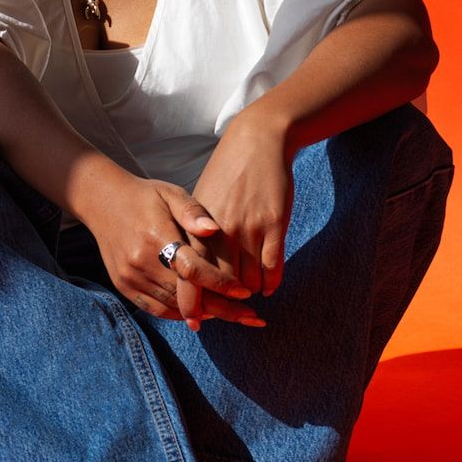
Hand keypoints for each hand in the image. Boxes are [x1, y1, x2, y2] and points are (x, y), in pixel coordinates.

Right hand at [83, 174, 266, 330]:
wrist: (102, 202)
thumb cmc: (145, 196)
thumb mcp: (171, 194)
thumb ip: (193, 212)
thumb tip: (213, 230)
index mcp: (157, 236)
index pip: (194, 270)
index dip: (221, 283)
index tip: (245, 293)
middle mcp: (141, 261)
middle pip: (187, 295)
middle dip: (222, 308)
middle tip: (251, 317)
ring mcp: (130, 276)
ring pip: (173, 306)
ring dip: (203, 313)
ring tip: (232, 314)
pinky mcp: (124, 285)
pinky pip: (155, 309)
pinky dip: (179, 313)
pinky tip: (200, 312)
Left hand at [187, 112, 293, 314]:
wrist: (258, 141)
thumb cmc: (226, 174)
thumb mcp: (200, 201)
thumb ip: (192, 235)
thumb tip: (188, 271)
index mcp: (198, 226)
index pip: (191, 275)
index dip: (193, 301)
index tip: (196, 319)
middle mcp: (221, 230)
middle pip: (218, 283)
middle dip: (222, 306)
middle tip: (228, 316)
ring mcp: (248, 227)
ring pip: (248, 280)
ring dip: (249, 294)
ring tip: (248, 300)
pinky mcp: (274, 223)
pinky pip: (273, 266)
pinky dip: (271, 282)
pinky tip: (269, 286)